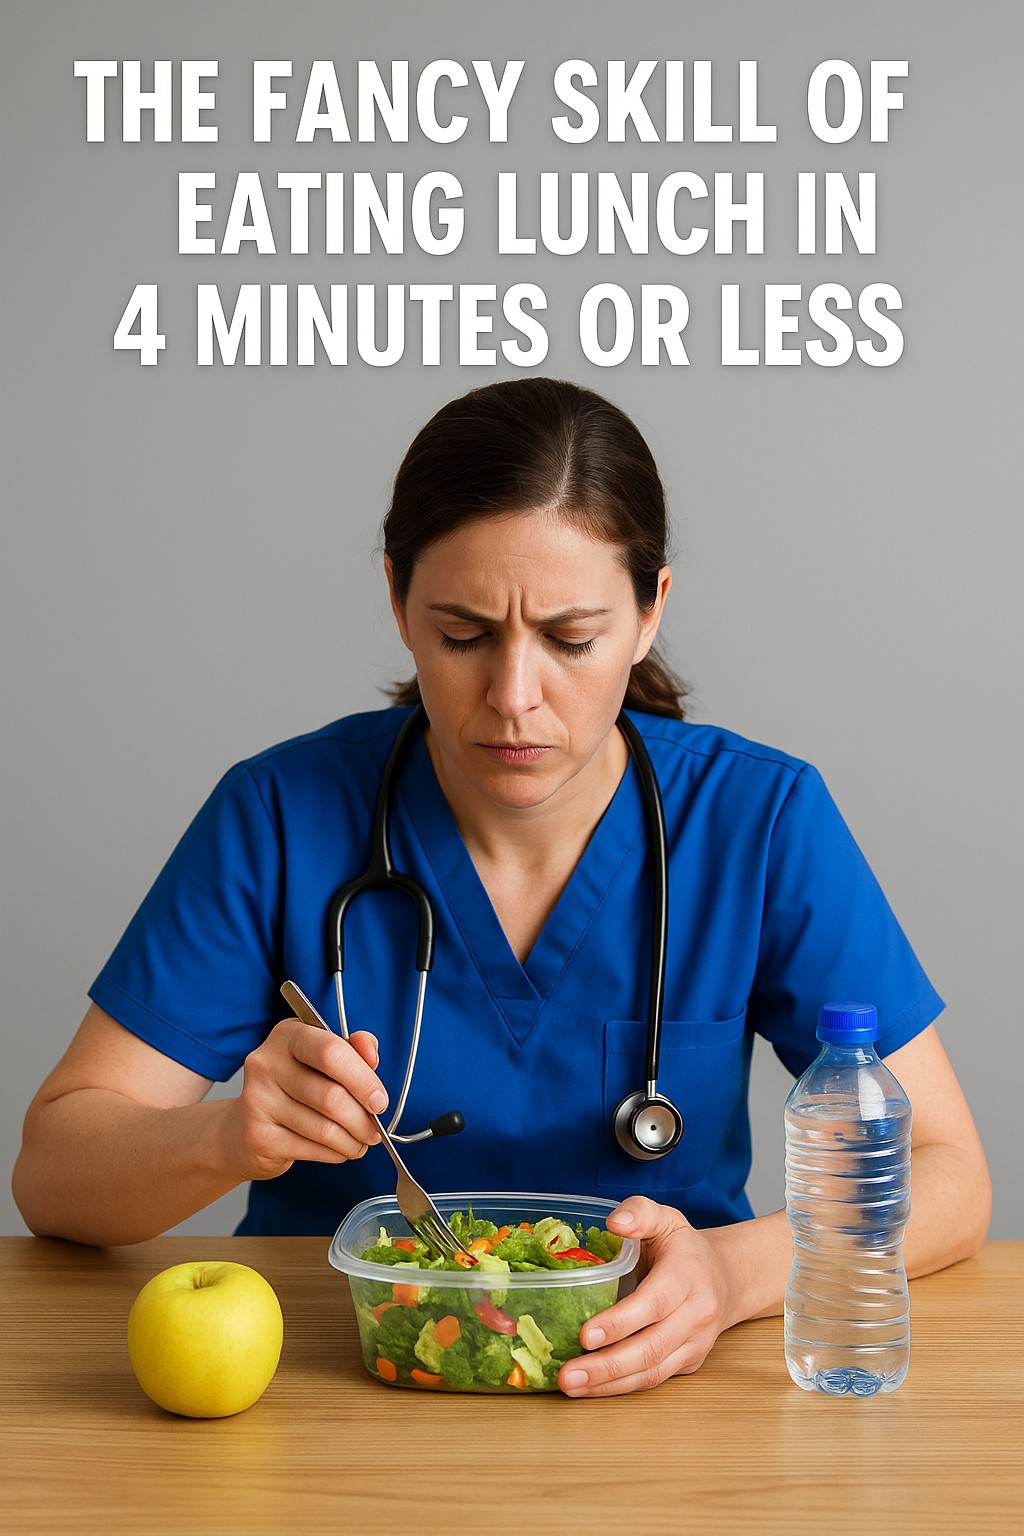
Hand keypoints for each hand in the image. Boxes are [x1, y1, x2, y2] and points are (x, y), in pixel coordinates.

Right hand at [221, 1018, 387, 1182]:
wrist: (242, 1129)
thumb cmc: (293, 1090)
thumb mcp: (323, 1059)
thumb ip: (353, 1050)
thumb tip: (371, 1053)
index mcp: (288, 1035)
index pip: (331, 1051)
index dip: (363, 1079)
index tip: (379, 1100)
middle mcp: (267, 1064)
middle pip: (331, 1096)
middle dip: (363, 1119)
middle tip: (375, 1129)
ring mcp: (258, 1101)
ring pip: (325, 1128)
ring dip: (353, 1140)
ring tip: (360, 1141)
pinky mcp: (259, 1136)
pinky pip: (313, 1149)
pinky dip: (336, 1153)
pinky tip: (339, 1149)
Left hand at [558, 1196, 736, 1396]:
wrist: (728, 1278)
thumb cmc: (685, 1248)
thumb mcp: (666, 1219)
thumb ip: (640, 1212)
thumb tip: (614, 1222)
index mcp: (687, 1275)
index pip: (655, 1303)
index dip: (621, 1322)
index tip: (586, 1335)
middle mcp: (696, 1314)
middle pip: (651, 1347)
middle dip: (607, 1366)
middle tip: (567, 1375)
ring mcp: (695, 1343)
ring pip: (653, 1372)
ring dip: (610, 1384)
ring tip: (571, 1386)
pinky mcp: (689, 1363)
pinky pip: (654, 1380)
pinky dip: (621, 1388)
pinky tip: (591, 1387)